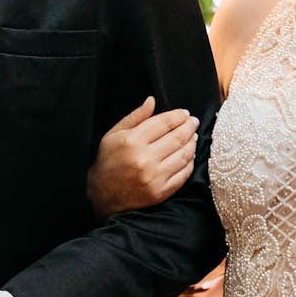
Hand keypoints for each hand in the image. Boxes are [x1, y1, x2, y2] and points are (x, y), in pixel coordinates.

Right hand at [86, 97, 198, 216]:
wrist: (102, 195)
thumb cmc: (107, 161)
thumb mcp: (114, 134)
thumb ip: (135, 116)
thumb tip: (152, 100)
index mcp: (132, 141)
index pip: (164, 122)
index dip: (178, 116)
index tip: (185, 113)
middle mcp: (144, 158)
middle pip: (177, 137)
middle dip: (189, 127)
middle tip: (193, 122)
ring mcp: (154, 177)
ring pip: (183, 155)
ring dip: (192, 143)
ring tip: (193, 137)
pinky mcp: (160, 192)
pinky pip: (183, 174)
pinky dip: (190, 163)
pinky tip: (190, 155)